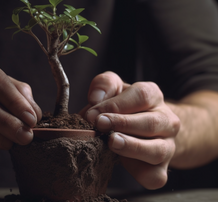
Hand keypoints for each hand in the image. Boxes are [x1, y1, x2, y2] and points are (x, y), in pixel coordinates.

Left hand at [81, 71, 179, 189]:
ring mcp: (167, 146)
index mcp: (153, 96)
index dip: (116, 105)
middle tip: (100, 125)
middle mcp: (166, 121)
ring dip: (132, 147)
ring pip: (157, 150)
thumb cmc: (123, 107)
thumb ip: (104, 85)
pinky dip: (140, 173)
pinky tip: (123, 165)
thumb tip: (95, 98)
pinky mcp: (161, 168)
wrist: (143, 128)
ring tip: (112, 142)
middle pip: (150, 123)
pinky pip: (155, 176)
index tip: (94, 113)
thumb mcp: (114, 89)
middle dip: (122, 124)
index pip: (141, 96)